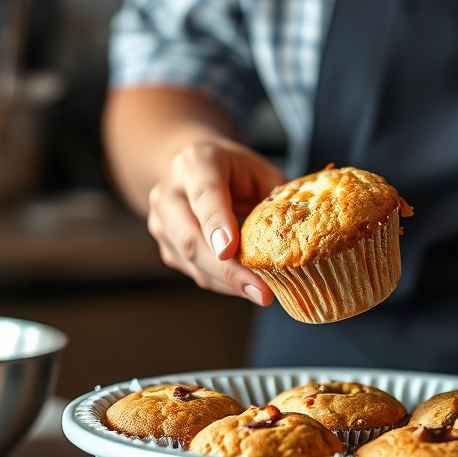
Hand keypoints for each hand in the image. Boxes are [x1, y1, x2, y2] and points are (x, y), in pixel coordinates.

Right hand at [146, 139, 284, 303]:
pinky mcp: (166, 247)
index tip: (230, 250)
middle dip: (226, 270)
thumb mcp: (260, 171)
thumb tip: (296, 235)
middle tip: (260, 291)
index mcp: (196, 163)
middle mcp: (170, 192)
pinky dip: (223, 283)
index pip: (205, 195)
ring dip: (228, 282)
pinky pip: (194, 272)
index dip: (216, 223)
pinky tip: (247, 286)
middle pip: (191, 237)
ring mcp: (161, 222)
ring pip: (191, 261)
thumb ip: (275, 198)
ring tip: (262, 293)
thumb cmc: (234, 171)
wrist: (193, 171)